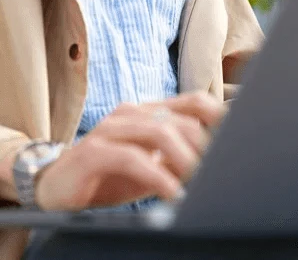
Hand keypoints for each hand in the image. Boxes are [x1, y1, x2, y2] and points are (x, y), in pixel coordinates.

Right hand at [34, 91, 226, 210]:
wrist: (55, 189)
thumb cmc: (108, 178)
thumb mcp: (151, 166)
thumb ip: (179, 158)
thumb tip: (222, 161)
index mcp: (147, 112)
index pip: (194, 102)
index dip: (221, 117)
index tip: (242, 142)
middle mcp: (129, 113)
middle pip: (182, 118)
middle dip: (206, 147)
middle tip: (220, 174)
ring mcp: (109, 129)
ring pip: (159, 131)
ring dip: (186, 160)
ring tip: (199, 185)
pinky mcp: (92, 151)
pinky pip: (131, 158)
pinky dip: (157, 176)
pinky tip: (171, 194)